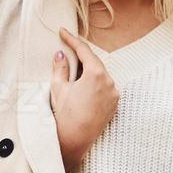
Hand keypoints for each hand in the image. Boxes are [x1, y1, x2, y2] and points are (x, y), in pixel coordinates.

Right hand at [50, 27, 118, 172]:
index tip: (63, 32)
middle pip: (94, 61)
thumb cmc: (65, 114)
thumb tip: (60, 54)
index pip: (84, 50)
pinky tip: (84, 85)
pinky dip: (95, 82)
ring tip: (74, 68)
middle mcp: (109, 82)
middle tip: (67, 48)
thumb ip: (60, 68)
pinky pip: (105, 86)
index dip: (72, 39)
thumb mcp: (58, 87)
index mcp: (96, 74)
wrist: (74, 140)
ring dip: (88, 69)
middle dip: (81, 55)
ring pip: (100, 74)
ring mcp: (114, 93)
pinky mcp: (114, 104)